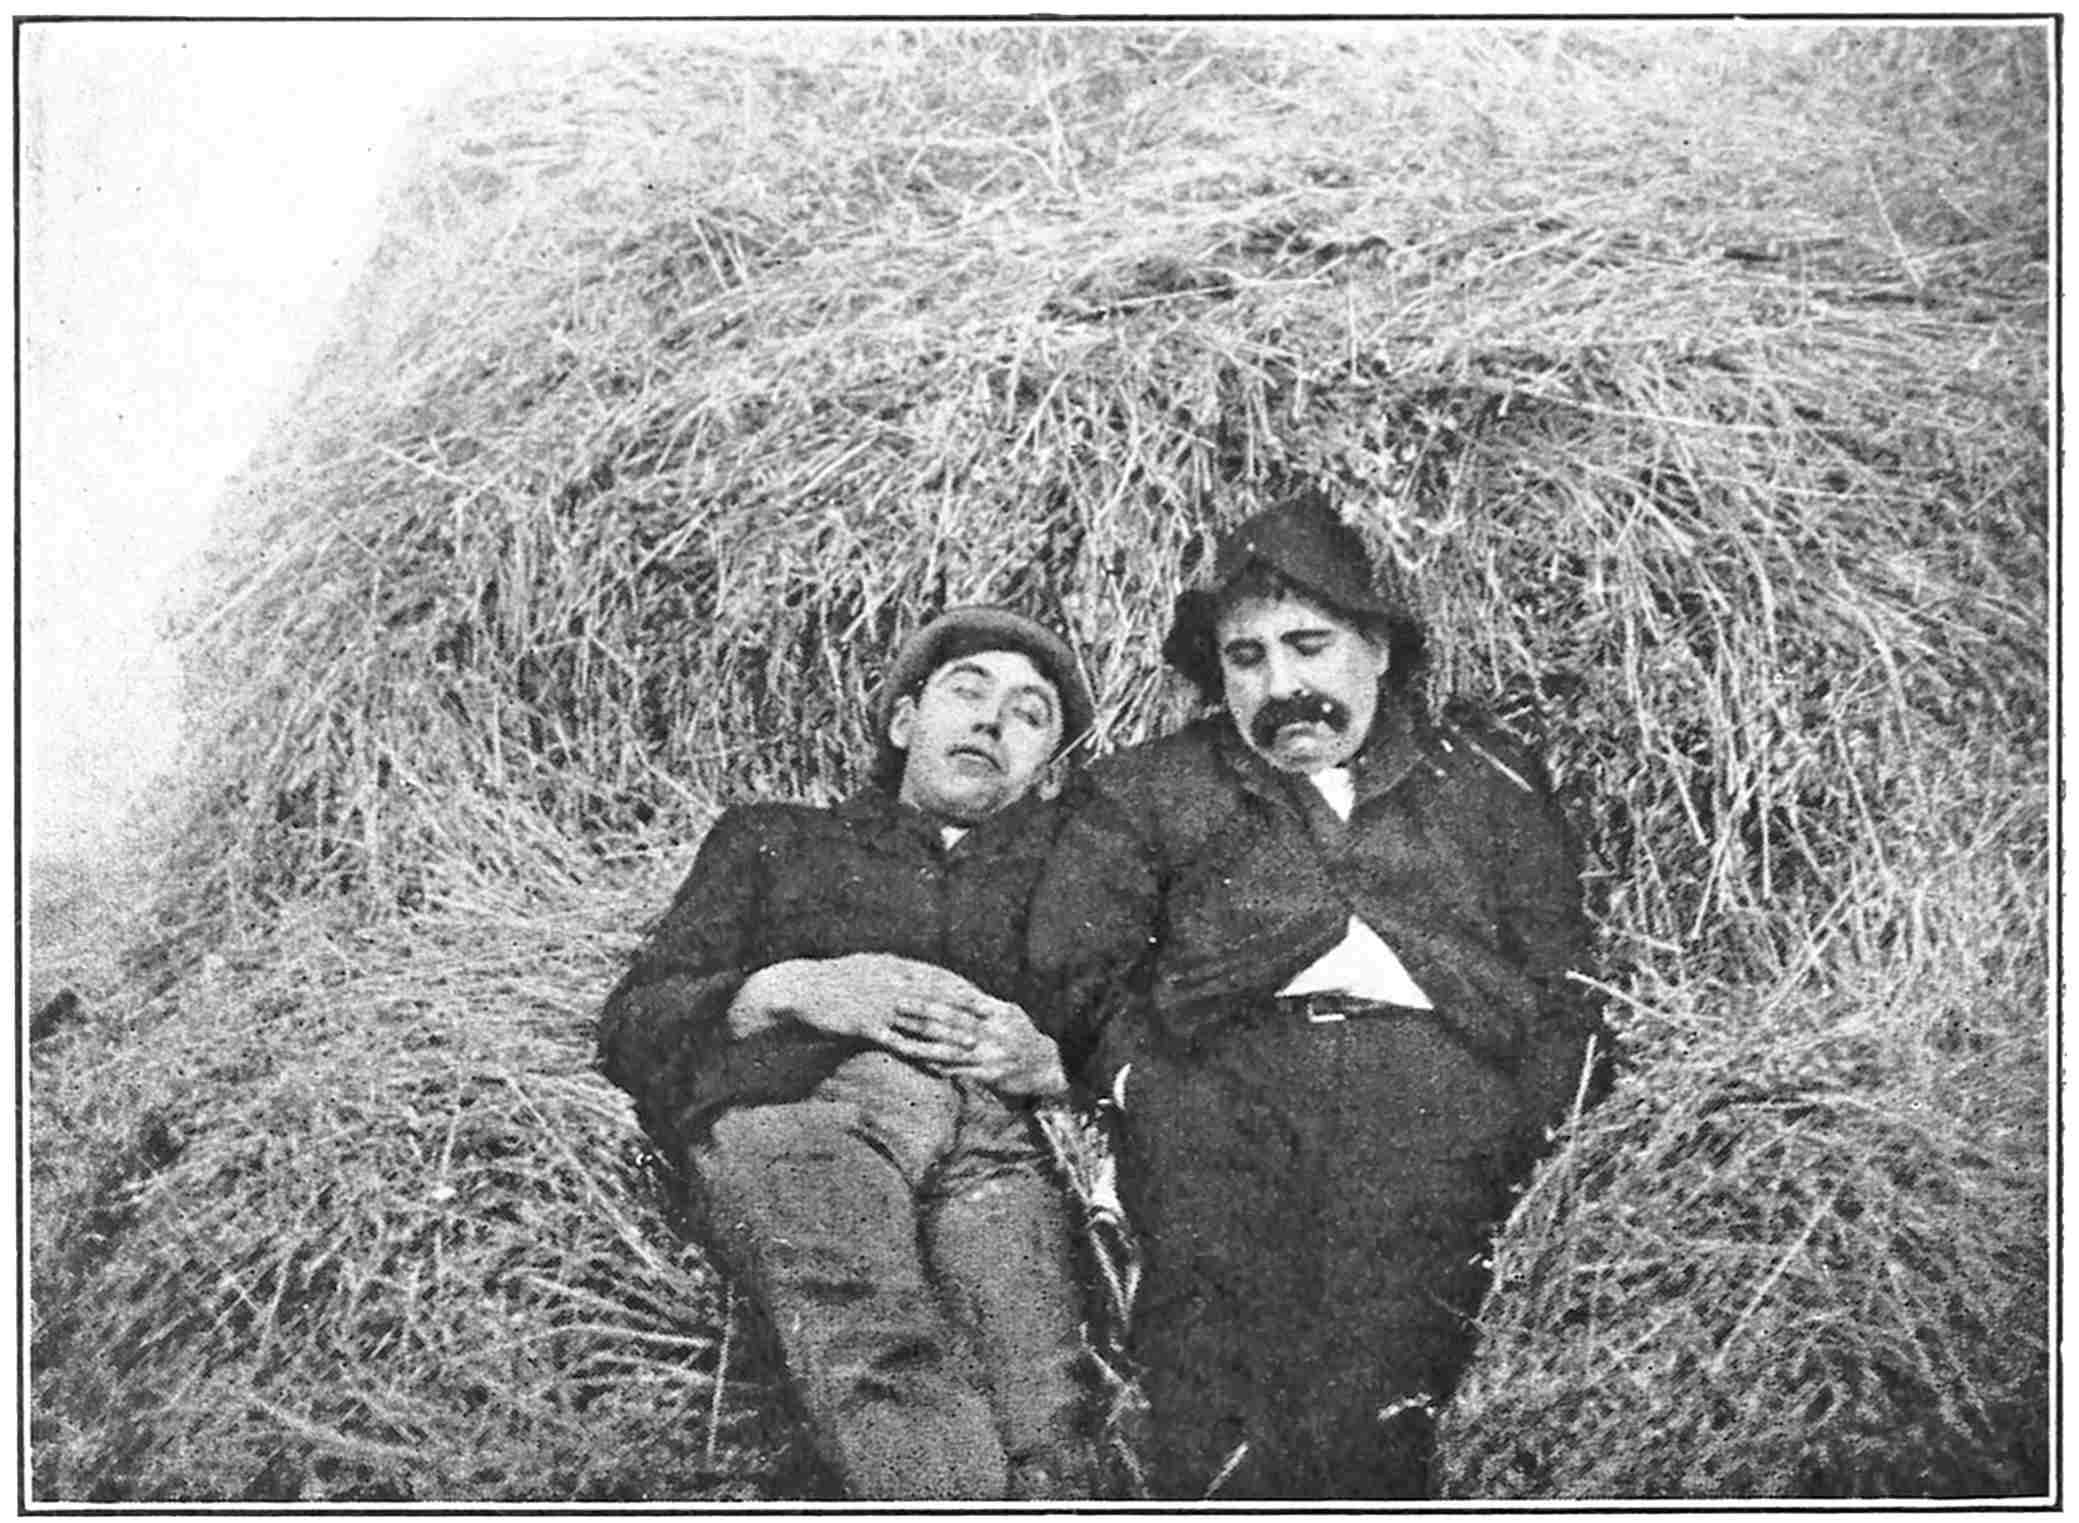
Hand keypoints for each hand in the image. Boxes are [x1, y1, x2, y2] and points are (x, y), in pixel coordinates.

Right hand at [730, 953, 1008, 1043]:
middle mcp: (891, 984)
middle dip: (966, 1011)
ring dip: (949, 1035)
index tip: (984, 999)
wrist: (799, 991)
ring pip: (922, 1022)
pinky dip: (919, 1054)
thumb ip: (887, 971)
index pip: (935, 979)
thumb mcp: (863, 968)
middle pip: (937, 999)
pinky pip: (898, 1043)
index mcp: (892, 968)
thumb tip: (904, 967)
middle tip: (992, 1022)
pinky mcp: (866, 1026)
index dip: (962, 990)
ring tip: (973, 1047)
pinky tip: (936, 1065)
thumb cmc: (831, 982)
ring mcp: (880, 1005)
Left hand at [889, 999, 1068, 1098]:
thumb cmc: (1022, 1036)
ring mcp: (991, 1054)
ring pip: (950, 1048)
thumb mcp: (1008, 1014)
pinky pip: (960, 1071)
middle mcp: (994, 1030)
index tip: (912, 985)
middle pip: (951, 1021)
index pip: (959, 998)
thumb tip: (953, 989)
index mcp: (997, 1011)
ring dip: (923, 1043)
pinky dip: (941, 1068)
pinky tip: (921, 1065)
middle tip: (896, 1005)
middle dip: (922, 1013)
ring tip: (898, 1039)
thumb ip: (982, 1004)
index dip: (934, 991)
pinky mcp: (990, 1075)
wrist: (1046, 1068)